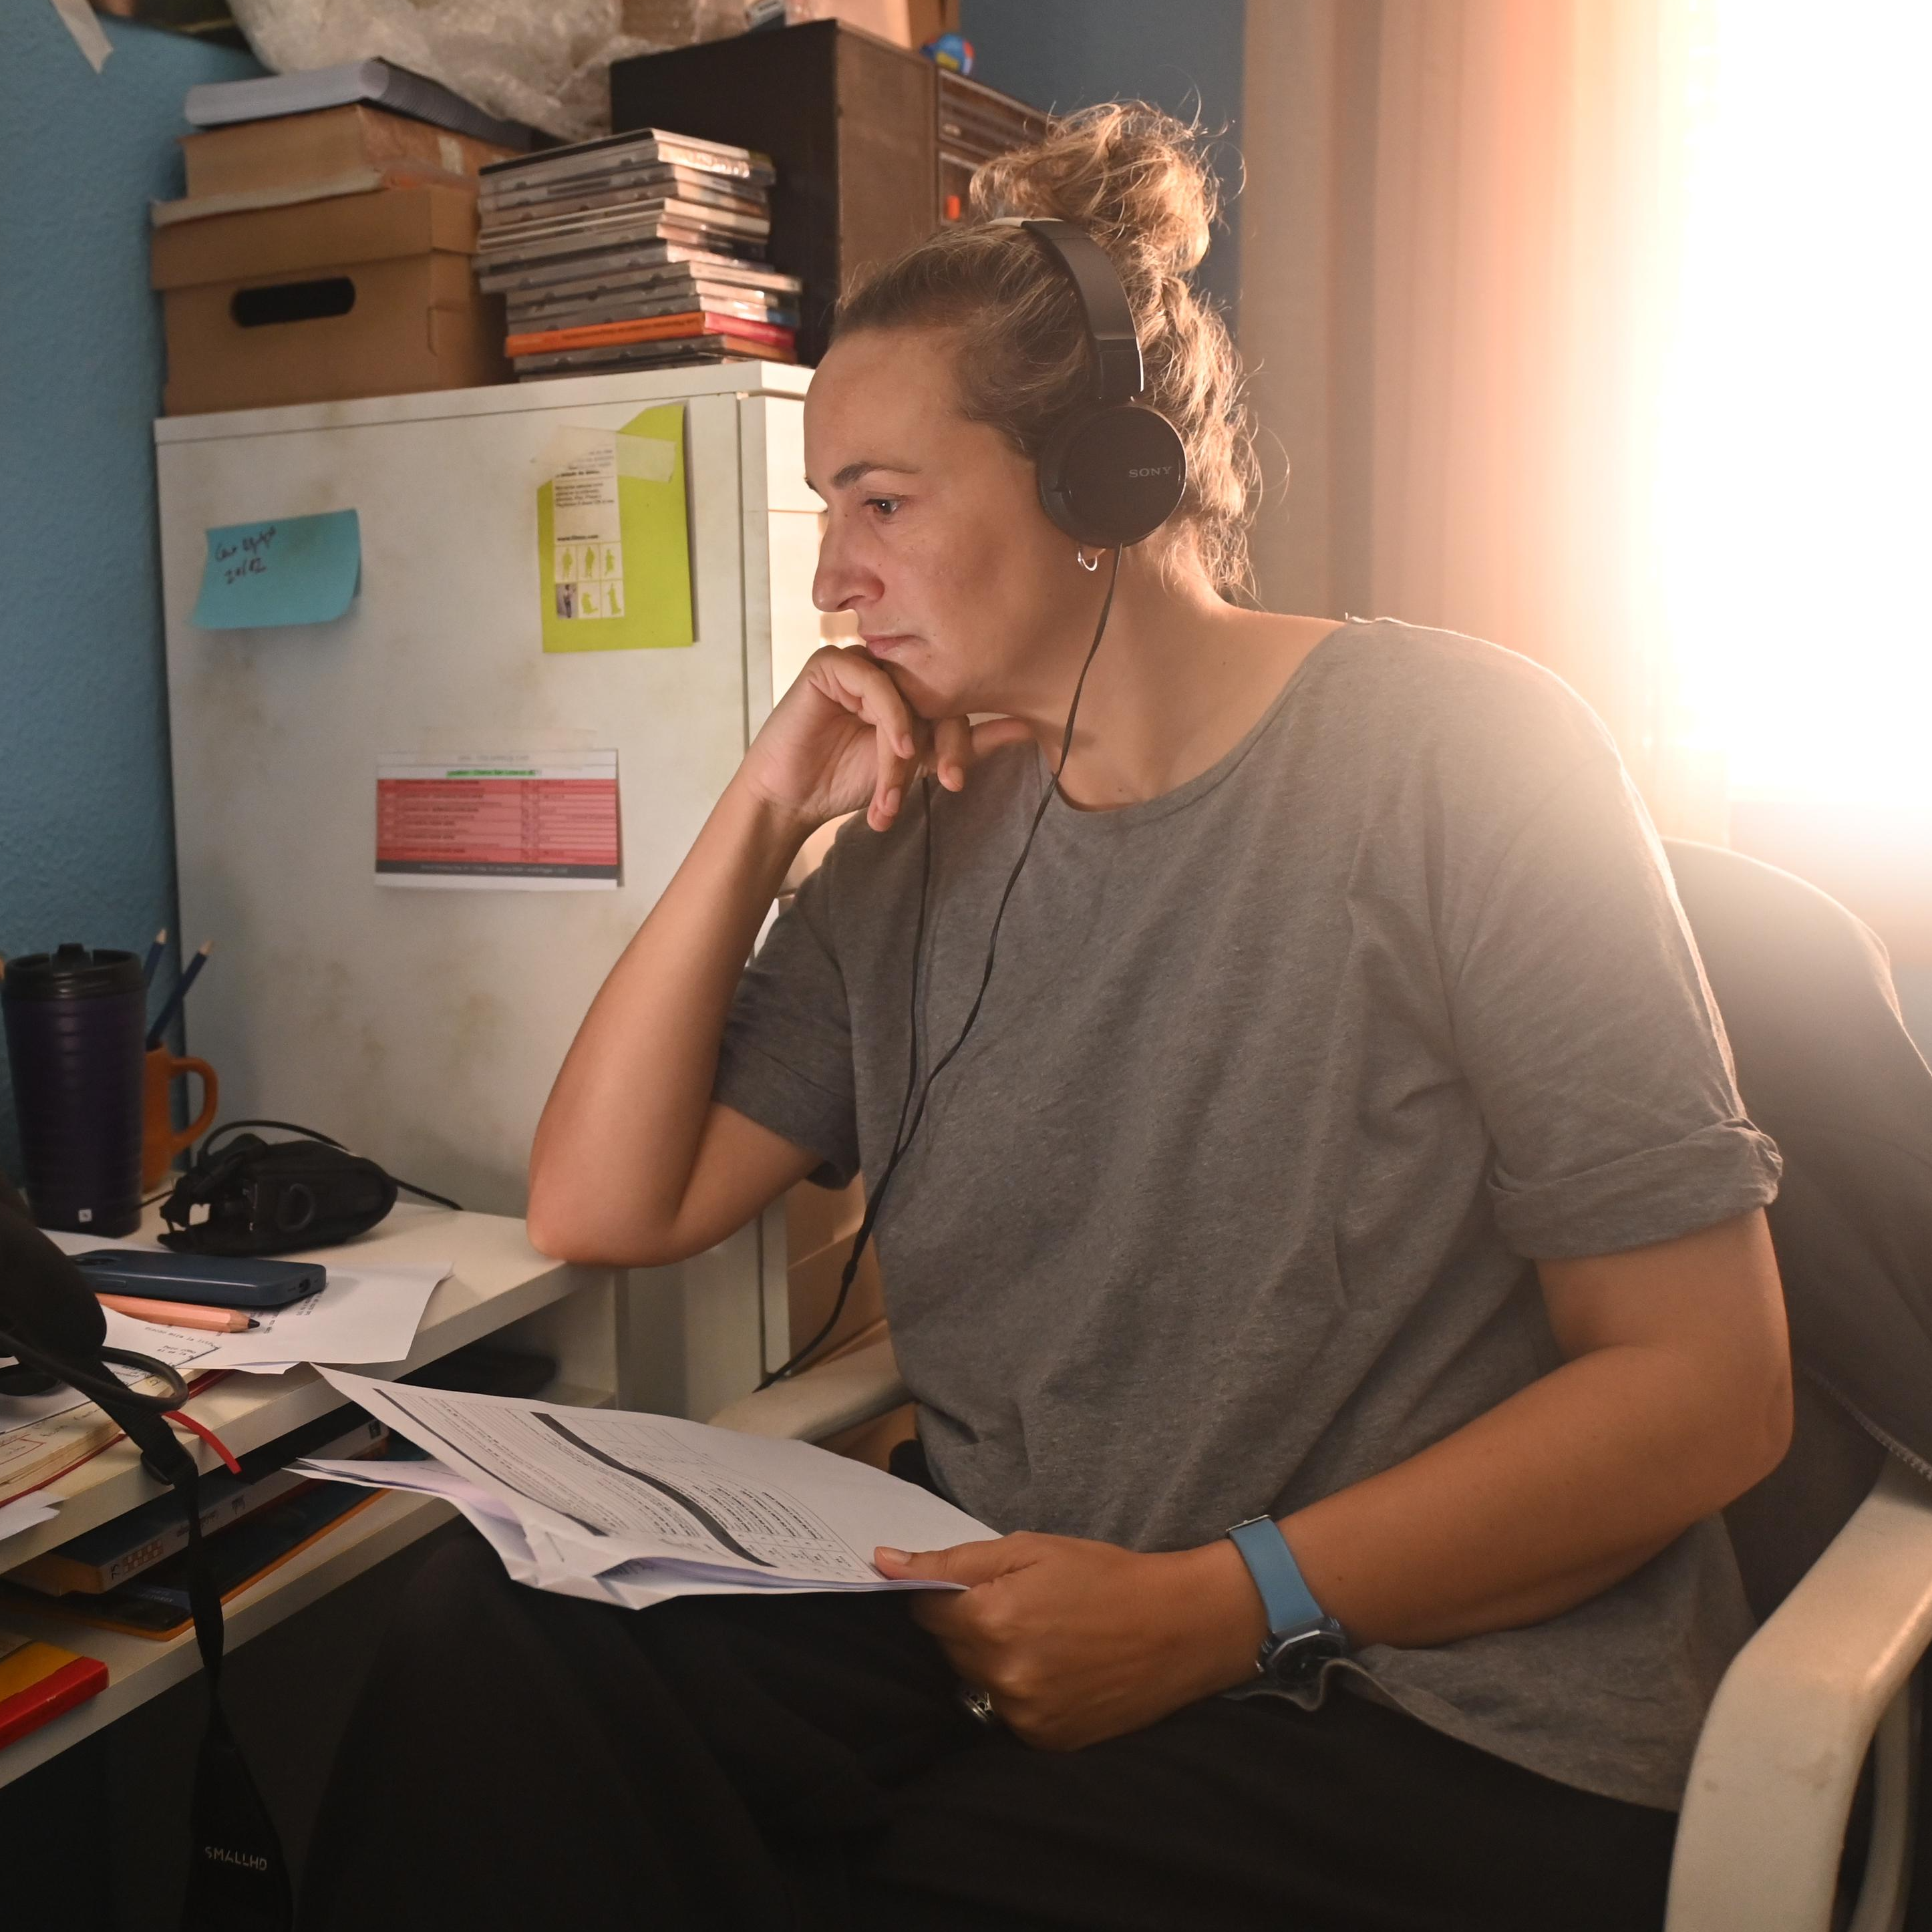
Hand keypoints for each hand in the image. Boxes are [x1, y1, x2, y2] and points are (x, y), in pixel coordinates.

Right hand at [739, 645, 1031, 836]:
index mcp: (910, 686)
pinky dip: (890, 718)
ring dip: (905, 750)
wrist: (794, 797)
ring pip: (906, 693)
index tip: (957, 782)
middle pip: (937, 692)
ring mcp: (859, 662)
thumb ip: (966, 744)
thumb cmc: (848, 780)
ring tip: (893, 793)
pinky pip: (874, 682)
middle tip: (948, 784)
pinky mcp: (830, 664)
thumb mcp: (917, 765)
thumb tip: (1027, 726)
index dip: (961, 741)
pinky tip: (893, 748)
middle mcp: (887, 667)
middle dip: (945, 745)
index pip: (952, 699)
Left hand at [875, 1532, 1266, 1751]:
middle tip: (1018, 1604)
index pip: (925, 1611)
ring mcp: (1025, 1715)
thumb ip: (951, 1562)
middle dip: (970, 1624)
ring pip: (975, 1682)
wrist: (1179, 1627)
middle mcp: (1002, 1676)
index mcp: (993, 1620)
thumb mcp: (1030, 1550)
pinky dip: (1019, 1690)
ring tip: (1041, 1636)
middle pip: (948, 1648)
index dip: (944, 1593)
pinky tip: (1054, 1667)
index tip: (971, 1585)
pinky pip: (1005, 1713)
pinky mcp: (1046, 1741)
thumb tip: (882, 1562)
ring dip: (992, 1659)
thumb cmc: (1105, 1576)